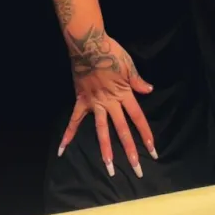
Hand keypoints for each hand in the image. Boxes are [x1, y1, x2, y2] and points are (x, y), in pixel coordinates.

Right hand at [58, 26, 156, 177]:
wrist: (88, 45)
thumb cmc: (110, 52)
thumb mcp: (129, 64)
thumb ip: (137, 80)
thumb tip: (149, 90)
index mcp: (124, 94)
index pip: (137, 118)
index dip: (146, 134)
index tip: (152, 150)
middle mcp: (110, 102)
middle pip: (122, 129)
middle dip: (130, 150)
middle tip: (137, 169)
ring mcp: (94, 103)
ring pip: (101, 130)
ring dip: (105, 150)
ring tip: (109, 167)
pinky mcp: (81, 101)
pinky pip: (74, 120)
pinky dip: (68, 133)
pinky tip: (62, 148)